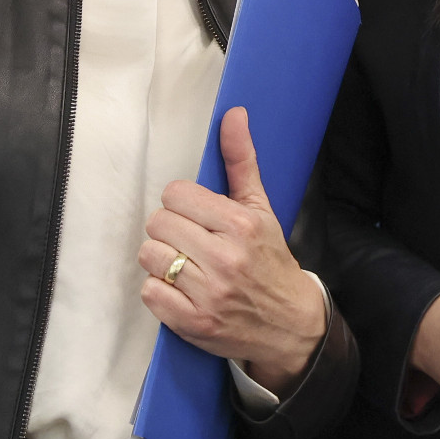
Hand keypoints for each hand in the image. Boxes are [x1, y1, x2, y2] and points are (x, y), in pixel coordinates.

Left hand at [138, 108, 325, 396]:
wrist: (289, 324)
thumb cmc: (270, 261)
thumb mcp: (261, 208)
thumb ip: (242, 161)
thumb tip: (234, 114)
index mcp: (241, 225)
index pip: (176, 194)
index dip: (181, 203)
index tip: (195, 215)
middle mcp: (225, 259)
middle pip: (158, 223)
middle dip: (170, 230)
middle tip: (189, 240)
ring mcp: (208, 294)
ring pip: (150, 256)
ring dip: (160, 260)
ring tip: (183, 264)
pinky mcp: (194, 323)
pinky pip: (149, 293)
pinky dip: (159, 291)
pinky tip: (180, 289)